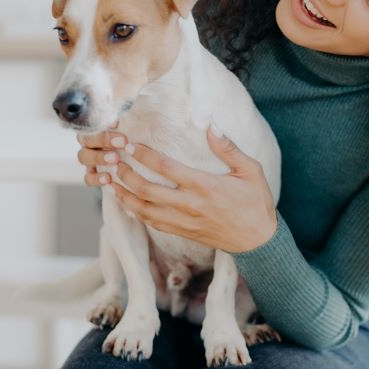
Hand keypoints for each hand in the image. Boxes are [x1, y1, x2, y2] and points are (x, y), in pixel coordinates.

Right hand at [74, 119, 121, 188]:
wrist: (132, 160)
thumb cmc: (128, 139)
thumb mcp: (126, 128)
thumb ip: (121, 123)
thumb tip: (117, 120)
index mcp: (94, 129)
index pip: (93, 124)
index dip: (103, 123)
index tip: (118, 125)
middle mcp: (88, 143)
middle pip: (87, 139)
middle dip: (104, 140)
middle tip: (122, 142)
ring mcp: (88, 160)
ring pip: (83, 157)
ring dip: (99, 157)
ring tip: (116, 159)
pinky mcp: (91, 175)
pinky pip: (87, 178)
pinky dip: (95, 179)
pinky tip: (108, 178)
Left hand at [107, 124, 277, 253]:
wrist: (259, 241)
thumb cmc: (256, 203)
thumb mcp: (251, 171)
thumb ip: (229, 149)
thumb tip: (212, 127)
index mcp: (204, 186)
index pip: (166, 168)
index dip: (145, 155)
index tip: (130, 145)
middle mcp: (190, 205)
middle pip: (147, 190)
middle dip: (126, 175)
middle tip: (113, 161)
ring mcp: (184, 222)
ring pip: (145, 211)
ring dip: (124, 196)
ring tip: (109, 183)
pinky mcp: (183, 233)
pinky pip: (154, 224)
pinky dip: (136, 214)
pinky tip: (127, 204)